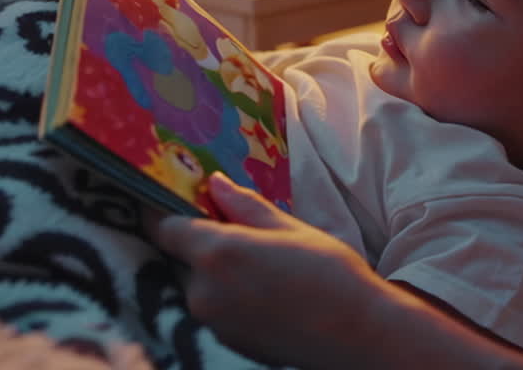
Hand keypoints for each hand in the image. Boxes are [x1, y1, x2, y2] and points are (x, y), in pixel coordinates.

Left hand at [147, 173, 380, 367]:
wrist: (357, 334)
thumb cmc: (330, 272)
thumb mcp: (290, 228)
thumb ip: (244, 206)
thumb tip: (214, 183)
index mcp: (217, 253)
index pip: (165, 227)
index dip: (167, 212)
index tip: (181, 202)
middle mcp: (203, 290)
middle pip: (181, 258)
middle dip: (200, 244)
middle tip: (240, 236)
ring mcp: (211, 321)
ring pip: (199, 284)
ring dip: (216, 272)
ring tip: (262, 267)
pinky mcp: (225, 341)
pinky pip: (215, 308)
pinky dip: (229, 296)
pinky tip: (266, 292)